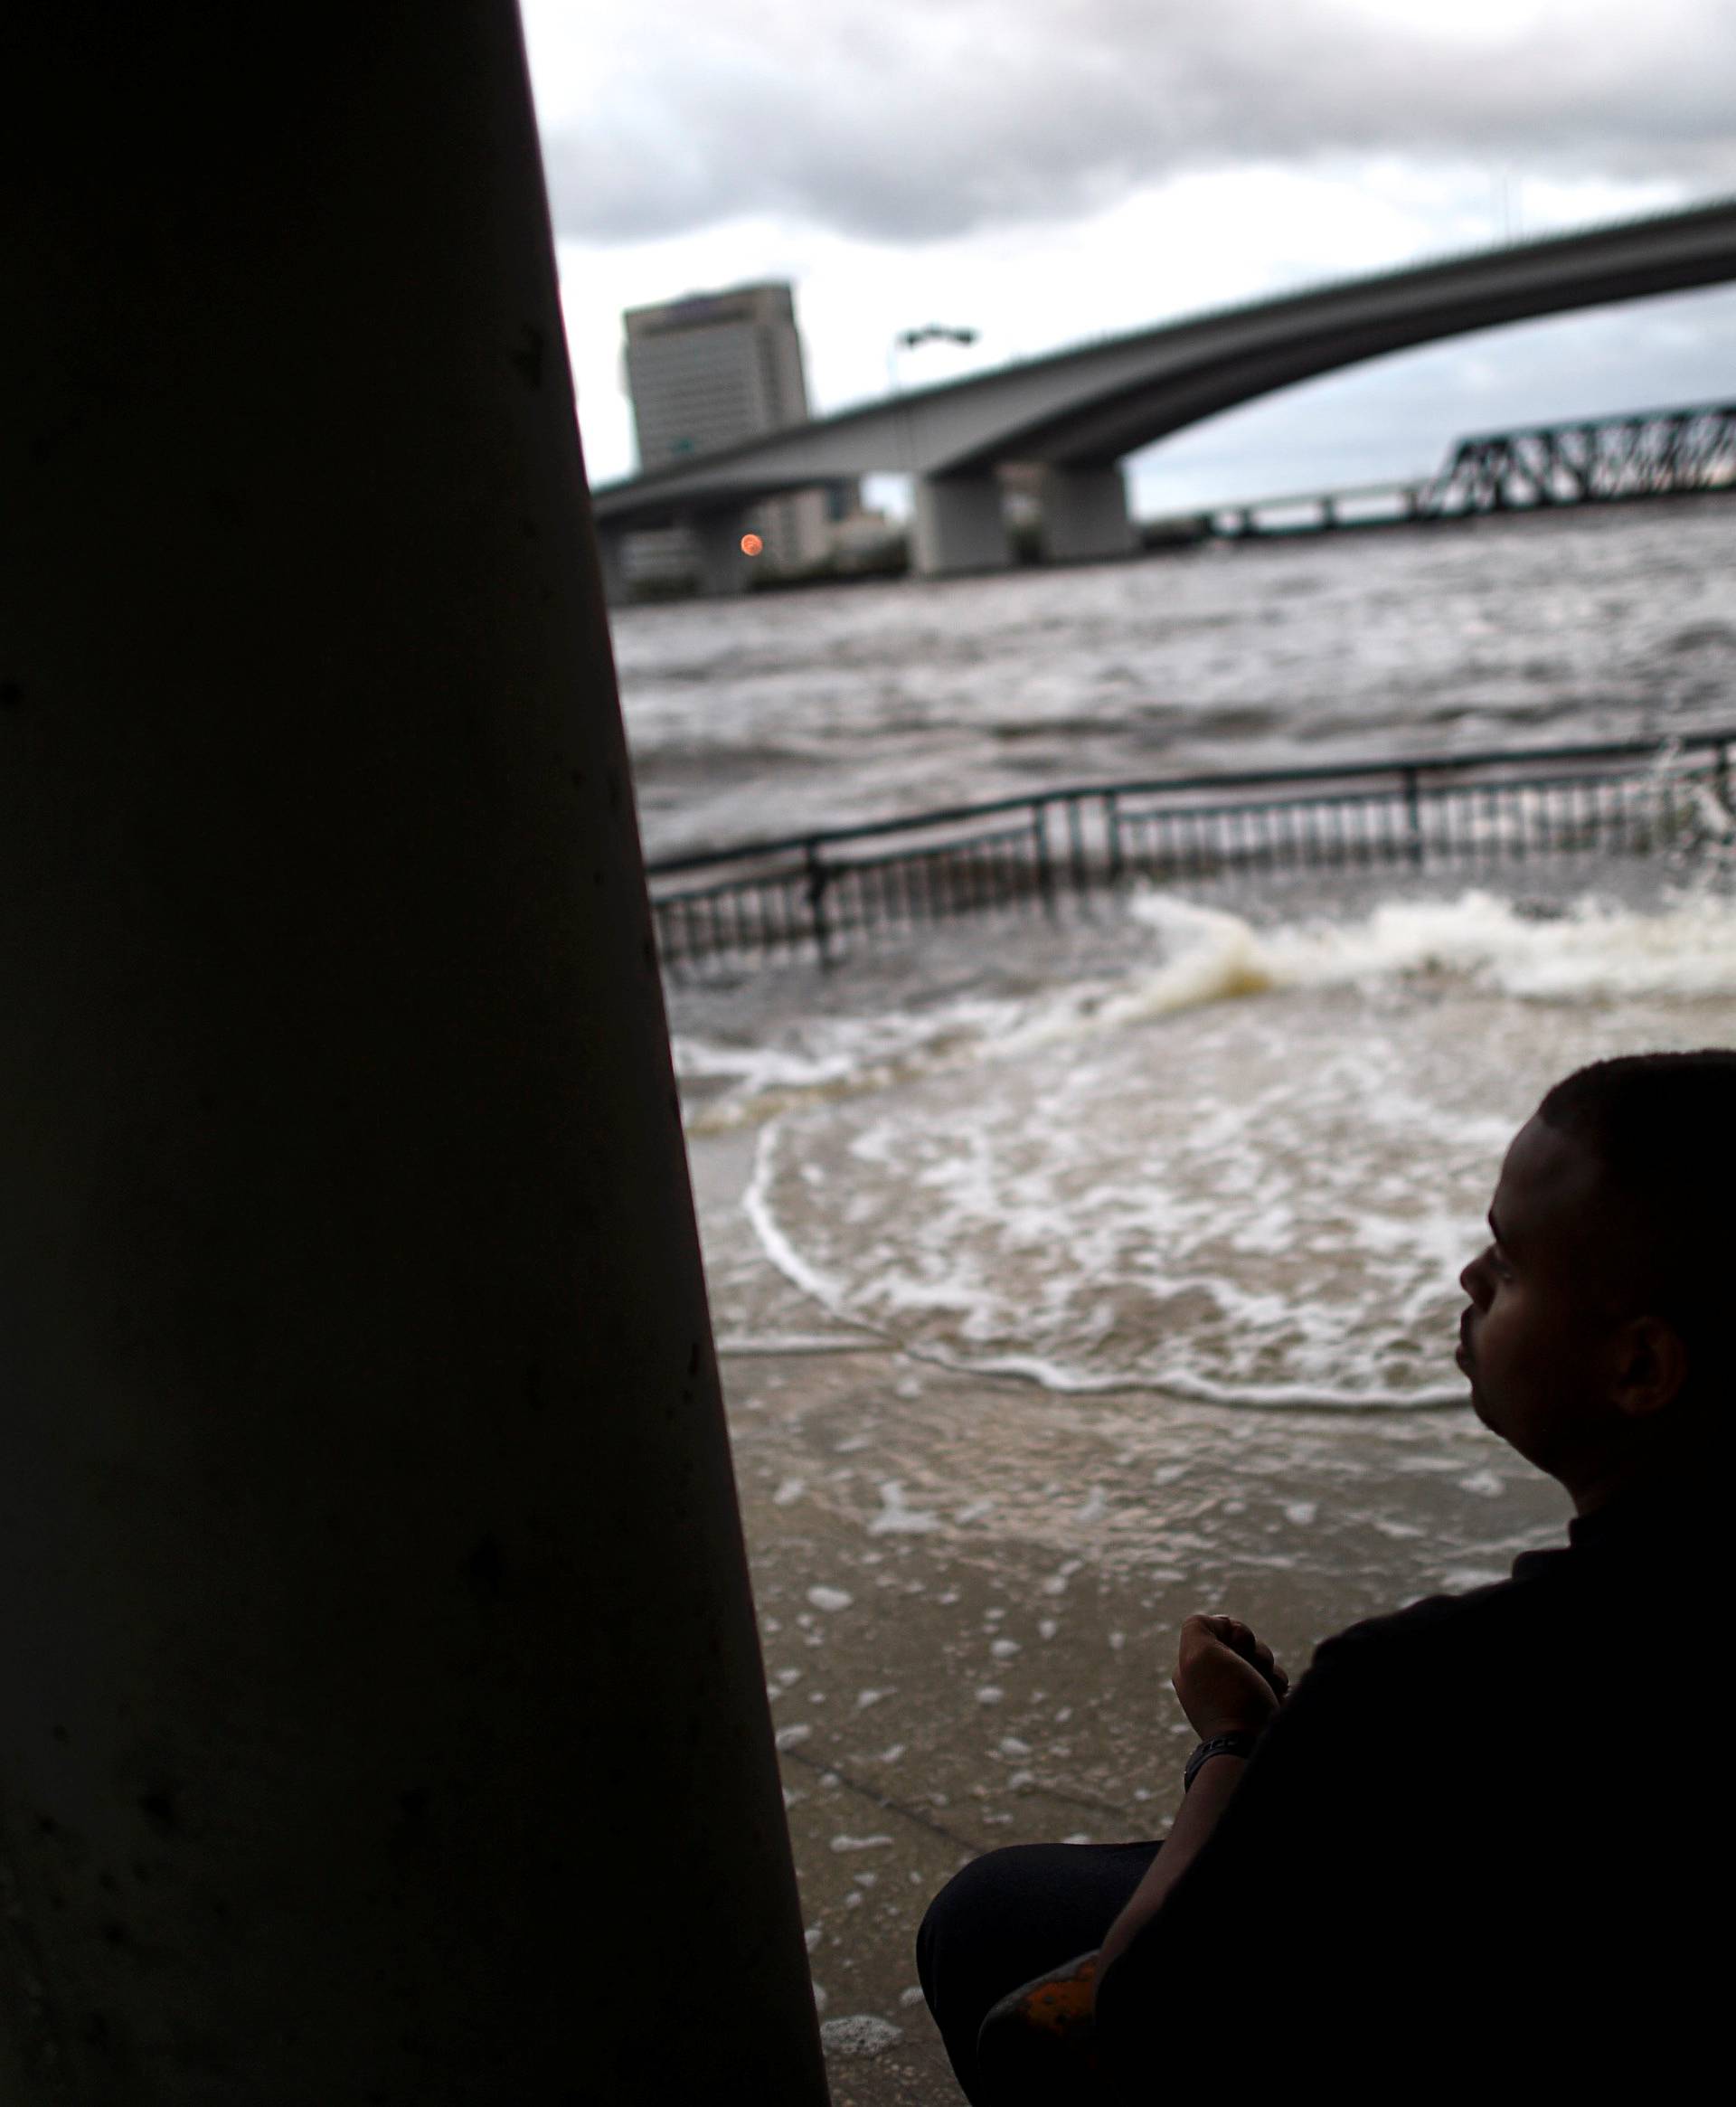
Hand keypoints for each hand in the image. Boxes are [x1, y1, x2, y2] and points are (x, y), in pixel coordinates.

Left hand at [1173, 1613, 1289, 1740]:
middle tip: (1255, 1666)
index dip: (1233, 1631)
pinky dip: (1277, 1684)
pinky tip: (1276, 1697)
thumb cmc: (1228, 1696)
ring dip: (1269, 1667)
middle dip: (1255, 1650)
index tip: (1237, 1646)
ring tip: (1268, 1686)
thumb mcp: (1198, 1652)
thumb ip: (1198, 1626)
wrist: (1253, 1745)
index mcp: (1191, 1668)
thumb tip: (1222, 1625)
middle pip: (1241, 1644)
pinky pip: (1274, 1681)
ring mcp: (1236, 1696)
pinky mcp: (1259, 1709)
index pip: (1218, 1629)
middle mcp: (1211, 1681)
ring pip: (1260, 1661)